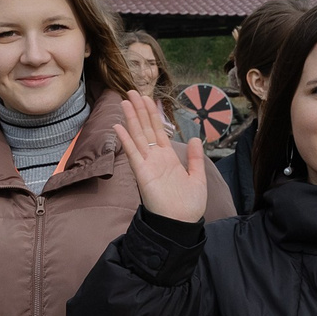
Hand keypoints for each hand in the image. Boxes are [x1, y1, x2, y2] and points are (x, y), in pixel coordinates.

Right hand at [118, 92, 210, 223]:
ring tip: (125, 101)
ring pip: (138, 136)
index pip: (158, 131)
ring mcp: (147, 165)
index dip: (153, 114)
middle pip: (145, 128)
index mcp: (168, 158)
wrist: (181, 224)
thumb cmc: (189, 205)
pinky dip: (126, 139)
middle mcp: (156, 158)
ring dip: (131, 118)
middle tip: (131, 91)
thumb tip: (194, 137)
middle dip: (139, 110)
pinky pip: (133, 153)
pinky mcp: (142, 173)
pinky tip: (119, 126)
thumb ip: (195, 158)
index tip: (147, 98)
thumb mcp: (197, 177)